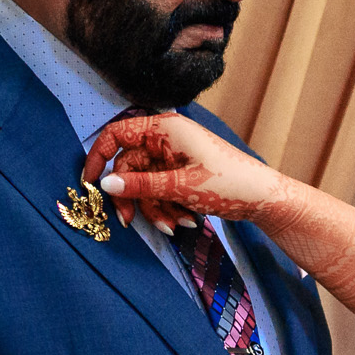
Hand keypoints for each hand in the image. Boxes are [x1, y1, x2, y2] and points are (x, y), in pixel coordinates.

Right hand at [86, 112, 285, 231]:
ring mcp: (174, 158)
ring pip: (145, 185)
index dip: (99, 156)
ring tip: (177, 225)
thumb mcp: (180, 186)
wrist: (265, 199)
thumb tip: (105, 183)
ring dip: (155, 208)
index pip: (118, 133)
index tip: (89, 182)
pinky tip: (187, 221)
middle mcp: (167, 140)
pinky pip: (161, 191)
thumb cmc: (229, 183)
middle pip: (129, 168)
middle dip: (133, 197)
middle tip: (128, 222)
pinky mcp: (182, 175)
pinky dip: (168, 208)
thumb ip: (140, 185)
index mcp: (165, 129)